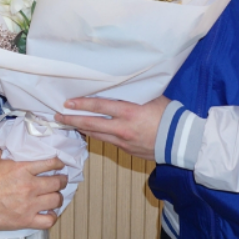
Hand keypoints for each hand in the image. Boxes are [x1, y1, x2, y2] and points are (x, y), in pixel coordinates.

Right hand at [0, 152, 67, 229]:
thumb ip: (5, 152)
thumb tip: (9, 149)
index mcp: (23, 168)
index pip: (50, 163)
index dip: (59, 163)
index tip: (60, 165)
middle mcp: (30, 186)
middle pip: (57, 182)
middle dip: (62, 180)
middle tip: (62, 180)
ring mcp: (29, 204)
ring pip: (56, 200)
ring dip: (58, 197)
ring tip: (56, 196)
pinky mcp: (25, 220)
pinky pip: (48, 221)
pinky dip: (52, 217)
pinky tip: (50, 213)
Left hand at [55, 95, 169, 160]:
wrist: (180, 141)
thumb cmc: (168, 115)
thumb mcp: (150, 98)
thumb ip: (132, 95)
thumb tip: (118, 87)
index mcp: (128, 112)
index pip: (99, 106)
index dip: (81, 104)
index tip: (68, 103)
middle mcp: (122, 128)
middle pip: (91, 124)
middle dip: (72, 120)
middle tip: (58, 117)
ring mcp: (123, 142)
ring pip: (96, 135)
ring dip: (81, 129)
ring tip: (69, 124)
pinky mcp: (126, 150)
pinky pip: (107, 141)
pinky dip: (96, 135)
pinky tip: (90, 131)